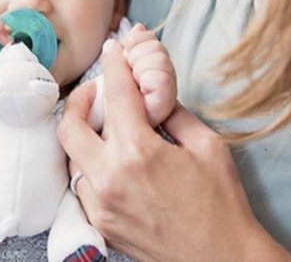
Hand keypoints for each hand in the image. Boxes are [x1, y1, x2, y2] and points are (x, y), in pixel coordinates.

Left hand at [58, 41, 290, 260]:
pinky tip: (109, 162)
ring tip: (105, 128)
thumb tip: (154, 95)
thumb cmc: (221, 204)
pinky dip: (89, 167)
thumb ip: (174, 114)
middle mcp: (109, 178)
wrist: (221, 258)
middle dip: (79, 100)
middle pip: (69, 125)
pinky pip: (81, 187)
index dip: (113, 64)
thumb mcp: (207, 147)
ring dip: (82, 136)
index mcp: (139, 152)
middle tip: (97, 93)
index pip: (115, 94)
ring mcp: (100, 205)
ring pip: (71, 158)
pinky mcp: (100, 225)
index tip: (113, 49)